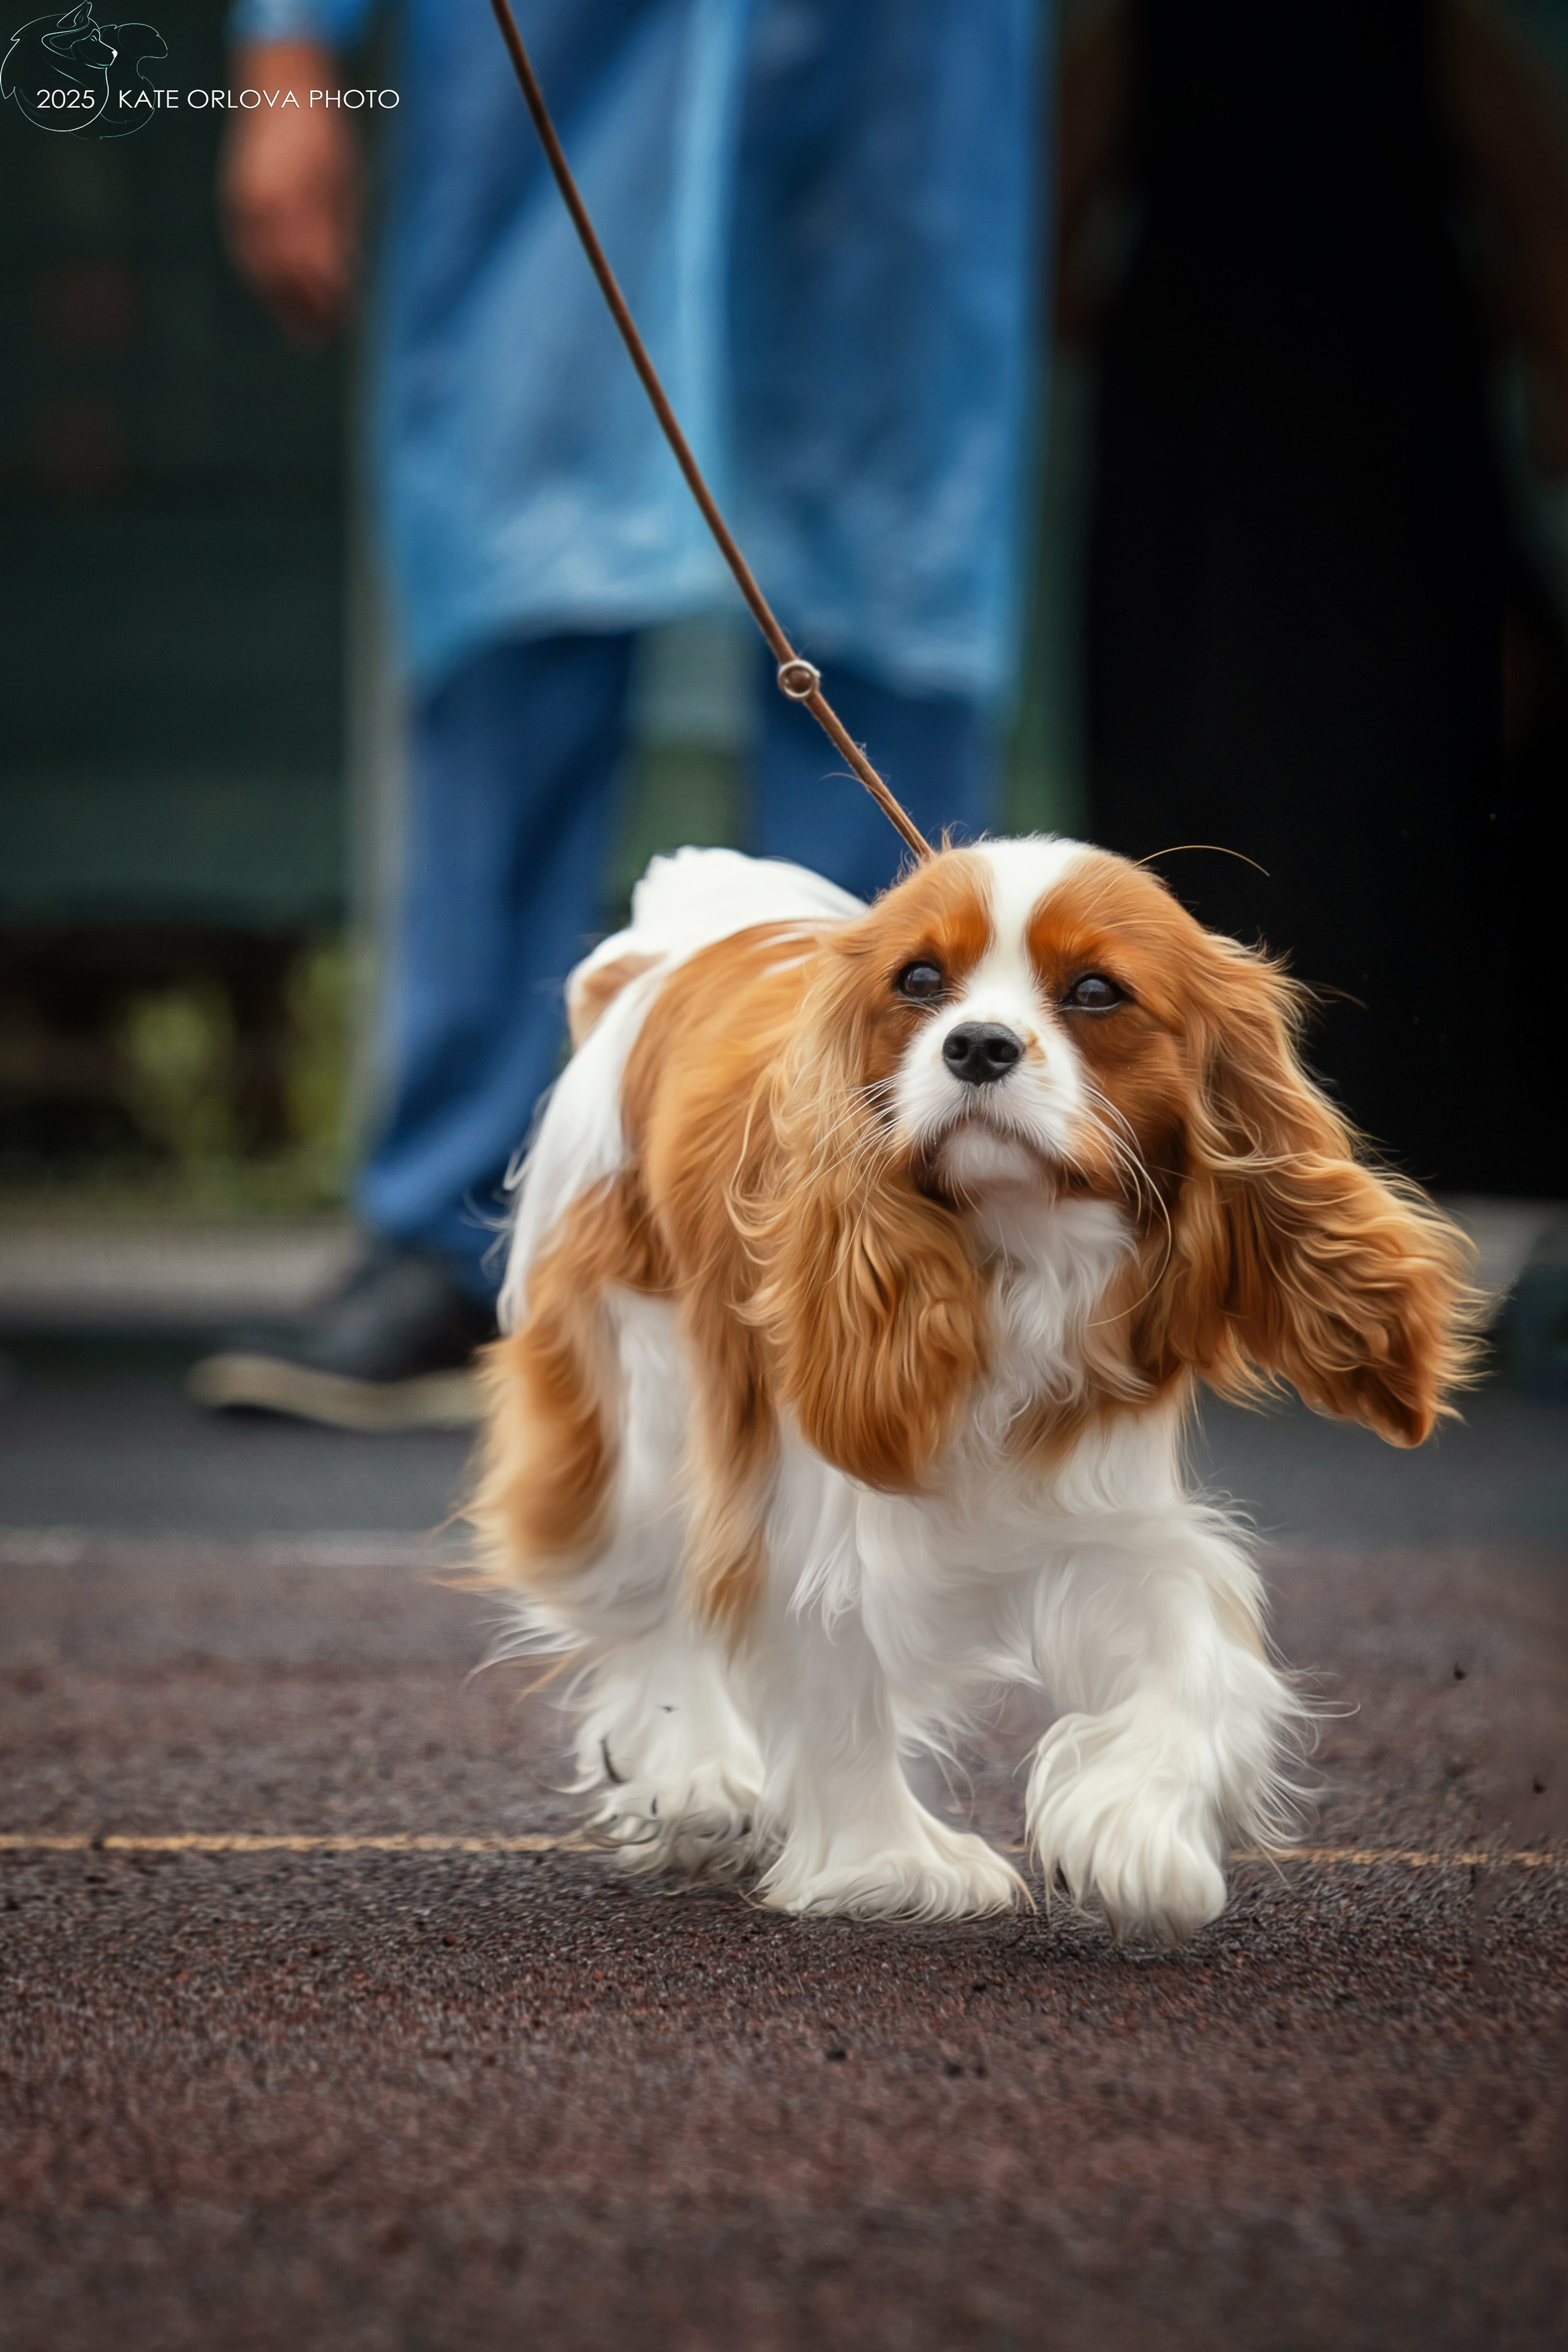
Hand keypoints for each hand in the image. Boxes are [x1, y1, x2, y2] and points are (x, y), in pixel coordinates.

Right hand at [218, 43, 359, 343]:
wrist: (282, 91)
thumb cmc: (326, 139)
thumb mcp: (344, 184)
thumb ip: (340, 233)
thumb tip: (344, 282)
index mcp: (301, 197)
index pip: (315, 265)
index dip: (329, 298)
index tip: (344, 318)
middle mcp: (267, 202)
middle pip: (285, 274)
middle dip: (306, 310)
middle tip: (324, 336)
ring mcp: (245, 202)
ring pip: (260, 269)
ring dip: (280, 304)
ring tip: (302, 331)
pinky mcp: (233, 202)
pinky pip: (244, 252)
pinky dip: (260, 281)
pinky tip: (276, 299)